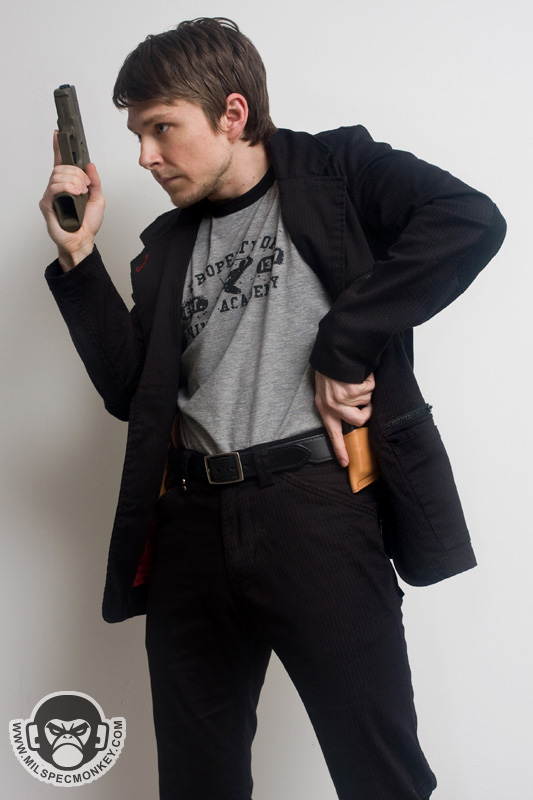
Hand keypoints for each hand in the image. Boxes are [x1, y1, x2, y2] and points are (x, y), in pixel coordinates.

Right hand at [39, 131, 104, 270]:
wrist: (83, 241)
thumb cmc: (87, 224)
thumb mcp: (98, 199)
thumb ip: (95, 181)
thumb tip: (90, 165)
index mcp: (68, 185)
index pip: (61, 162)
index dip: (59, 148)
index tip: (58, 134)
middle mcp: (58, 188)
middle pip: (62, 167)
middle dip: (77, 173)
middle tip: (86, 185)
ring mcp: (51, 195)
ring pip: (58, 175)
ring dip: (74, 181)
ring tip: (82, 192)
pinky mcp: (47, 204)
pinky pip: (54, 187)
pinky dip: (68, 188)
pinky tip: (76, 194)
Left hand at [314, 371, 374, 466]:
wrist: (331, 353)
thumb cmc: (330, 370)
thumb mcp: (325, 390)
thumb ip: (335, 405)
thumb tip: (352, 417)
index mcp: (324, 408)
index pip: (333, 433)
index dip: (340, 448)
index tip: (345, 463)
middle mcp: (333, 405)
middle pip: (359, 420)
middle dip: (368, 411)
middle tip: (368, 403)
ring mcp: (343, 398)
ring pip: (367, 400)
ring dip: (365, 389)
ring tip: (354, 378)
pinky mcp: (353, 389)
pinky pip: (370, 388)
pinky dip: (369, 379)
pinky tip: (359, 373)